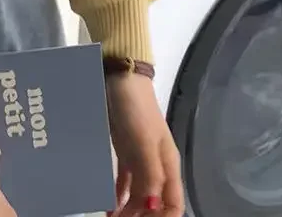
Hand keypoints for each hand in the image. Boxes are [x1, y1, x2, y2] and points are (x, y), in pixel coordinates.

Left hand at [107, 74, 183, 216]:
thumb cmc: (135, 109)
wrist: (120, 77)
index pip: (173, 204)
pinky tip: (108, 204)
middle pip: (154, 202)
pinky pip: (124, 179)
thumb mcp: (143, 141)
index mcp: (167, 165)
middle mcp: (156, 165)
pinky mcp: (124, 148)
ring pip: (138, 193)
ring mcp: (140, 156)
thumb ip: (150, 174)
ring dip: (129, 210)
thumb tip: (153, 208)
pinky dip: (118, 194)